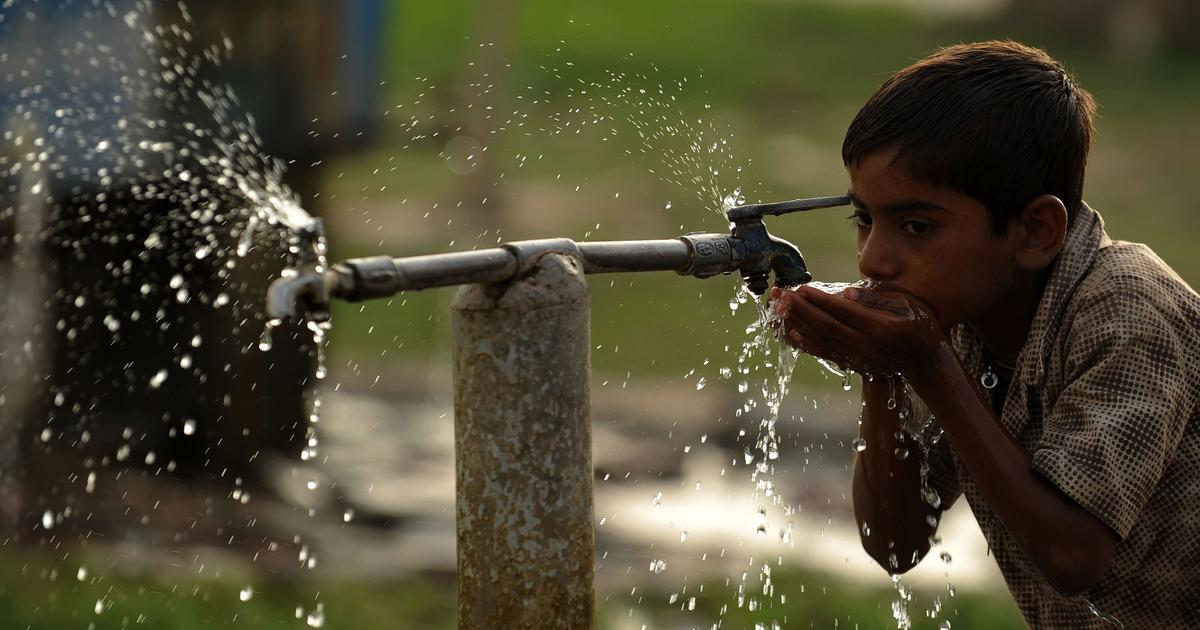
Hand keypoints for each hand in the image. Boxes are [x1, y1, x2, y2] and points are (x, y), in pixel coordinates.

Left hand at [769, 283, 945, 376]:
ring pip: (822, 340)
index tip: (801, 288)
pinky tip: (792, 333)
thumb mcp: (908, 305)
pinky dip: (807, 343)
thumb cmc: (920, 326)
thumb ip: (877, 298)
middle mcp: (867, 346)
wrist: (925, 363)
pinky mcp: (853, 364)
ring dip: (799, 323)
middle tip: (781, 295)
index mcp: (882, 329)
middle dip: (801, 309)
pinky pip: (826, 353)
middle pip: (827, 326)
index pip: (844, 312)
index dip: (820, 300)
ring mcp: (858, 358)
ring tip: (780, 309)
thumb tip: (846, 293)